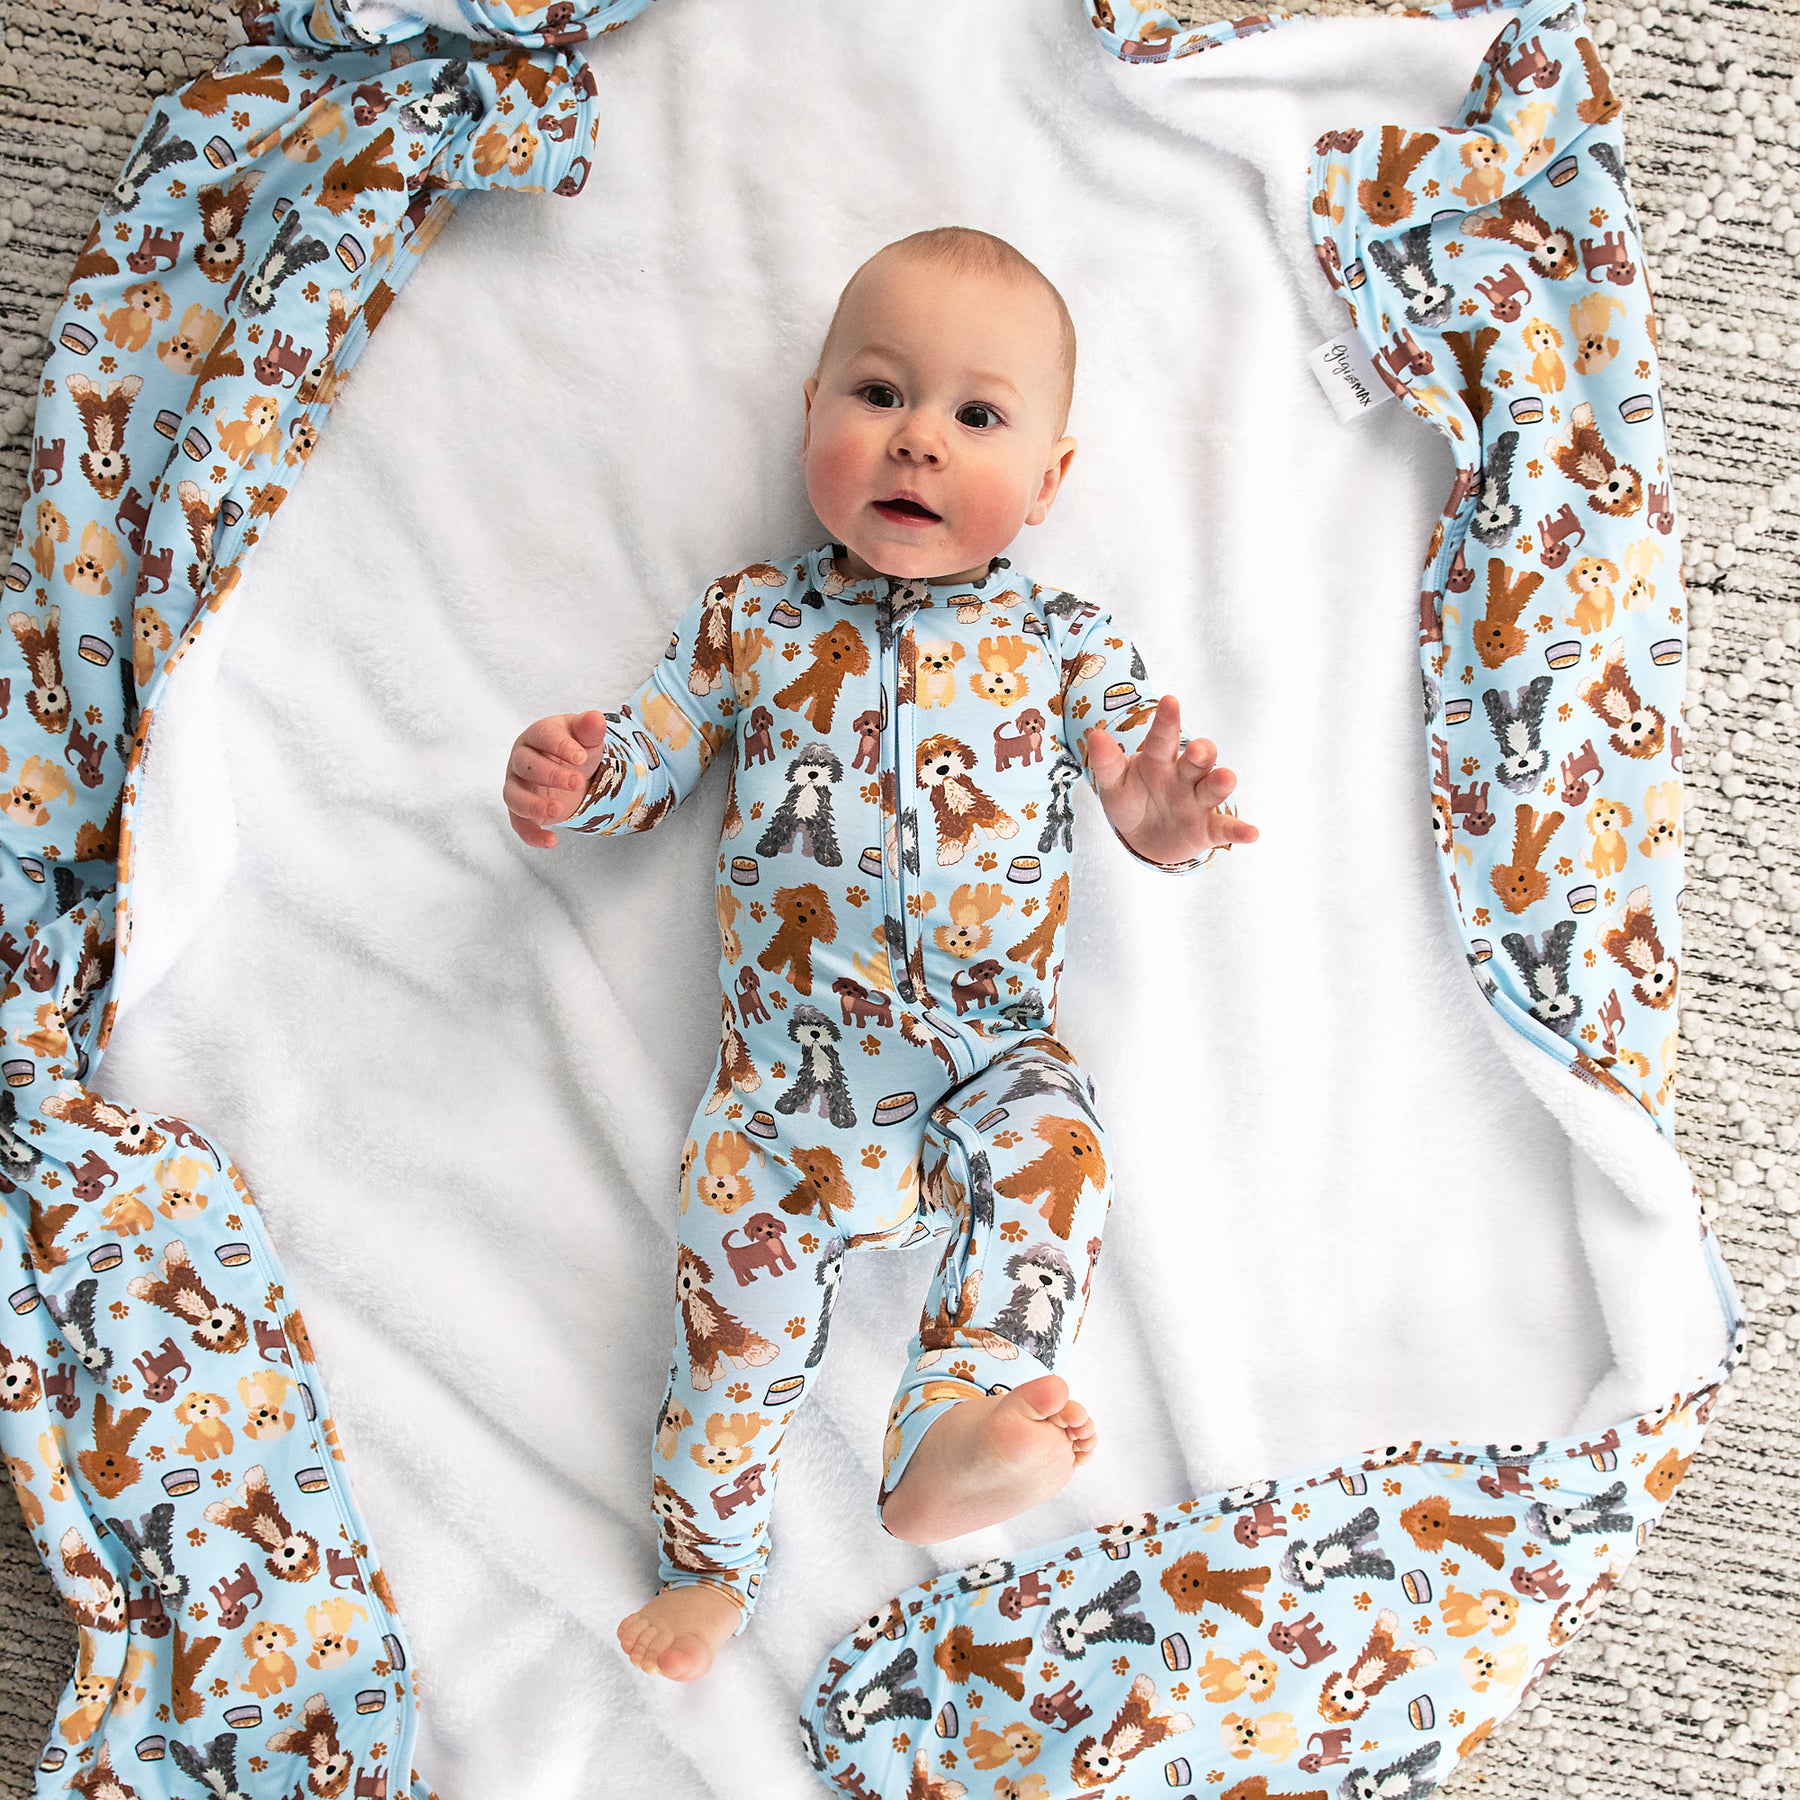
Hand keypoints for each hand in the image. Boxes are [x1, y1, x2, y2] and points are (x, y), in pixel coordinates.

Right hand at [503, 709, 611, 847]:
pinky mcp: (520, 810)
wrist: (571, 771)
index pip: (543, 736)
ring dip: (533, 804)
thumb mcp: (587, 738)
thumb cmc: (576, 749)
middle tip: (577, 782)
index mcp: (537, 735)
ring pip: (513, 795)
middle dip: (551, 774)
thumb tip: (596, 718)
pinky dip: (532, 835)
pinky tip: (552, 842)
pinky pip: (519, 823)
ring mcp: (517, 785)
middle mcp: (521, 759)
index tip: (580, 757)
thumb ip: (590, 729)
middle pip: (526, 765)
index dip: (560, 746)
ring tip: (559, 810)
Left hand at [1085, 694, 1258, 866]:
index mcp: (1159, 760)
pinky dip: (1239, 831)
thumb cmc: (1131, 800)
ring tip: (1226, 779)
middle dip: (1200, 753)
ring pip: (1214, 787)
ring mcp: (1198, 801)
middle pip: (1199, 759)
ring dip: (1222, 783)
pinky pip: (1226, 829)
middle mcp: (1184, 776)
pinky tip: (1252, 834)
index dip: (1168, 720)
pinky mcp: (1208, 829)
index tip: (1170, 700)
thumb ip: (1107, 762)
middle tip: (1196, 750)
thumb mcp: (1114, 783)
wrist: (1144, 837)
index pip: (1163, 738)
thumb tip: (1094, 735)